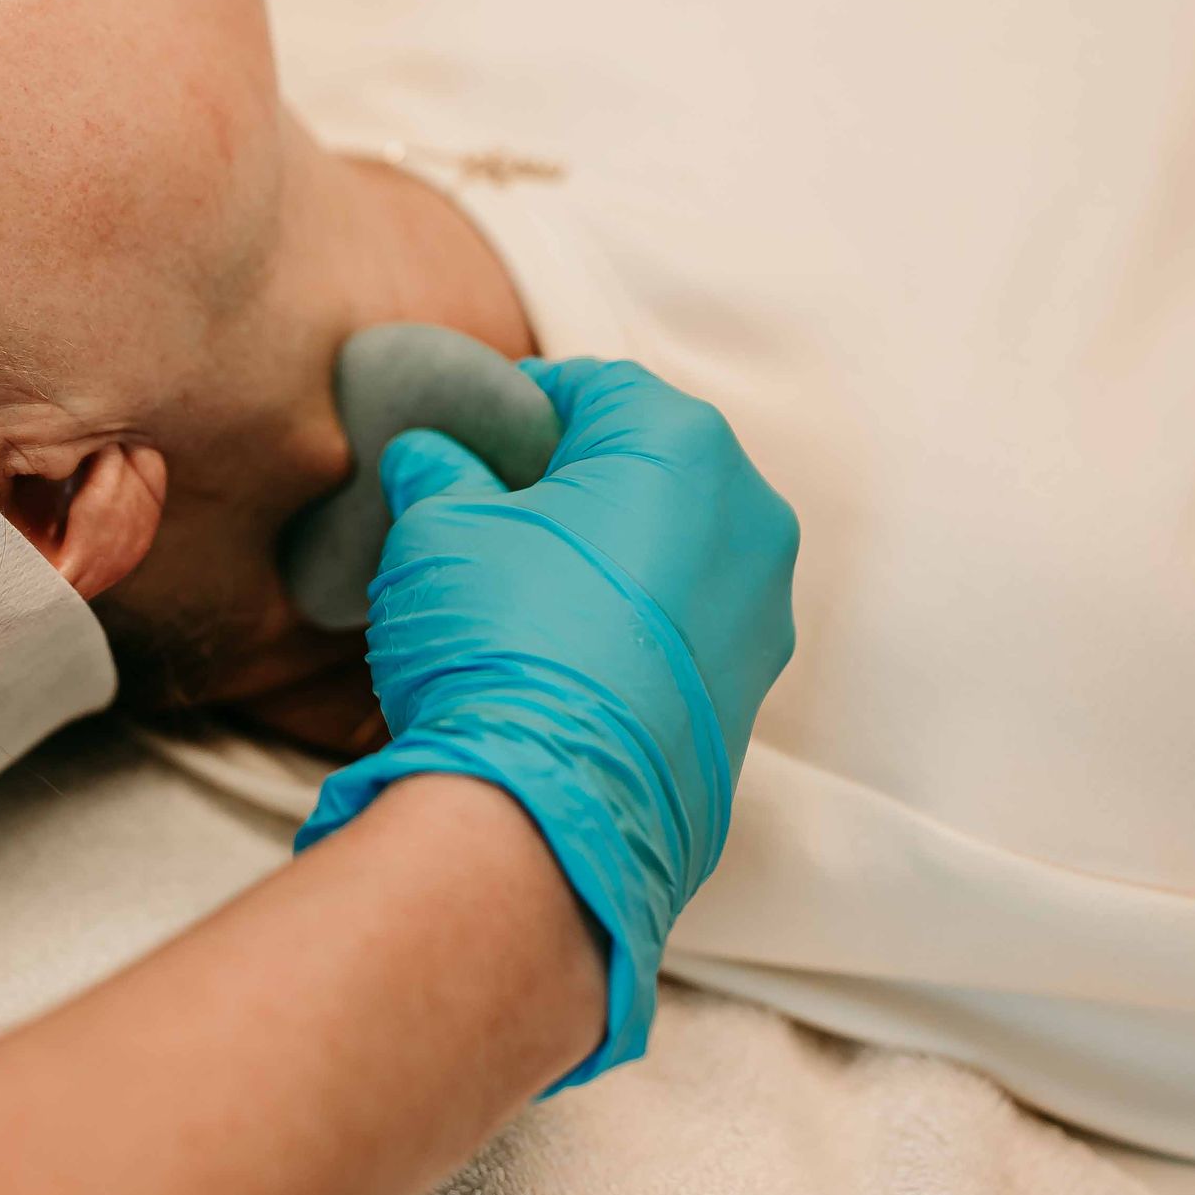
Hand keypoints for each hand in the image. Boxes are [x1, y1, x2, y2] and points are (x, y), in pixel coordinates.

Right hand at [295, 357, 797, 1081]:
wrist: (547, 808)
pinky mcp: (752, 688)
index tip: (476, 438)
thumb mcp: (439, 527)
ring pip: (675, 544)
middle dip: (574, 479)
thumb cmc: (497, 639)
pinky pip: (688, 620)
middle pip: (649, 463)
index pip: (596, 386)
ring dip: (608, 551)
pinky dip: (635, 617)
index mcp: (682, 444)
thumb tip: (432, 457)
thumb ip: (441, 471)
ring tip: (523, 589)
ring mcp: (762, 609)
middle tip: (492, 510)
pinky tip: (565, 649)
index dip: (525, 405)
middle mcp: (748, 515)